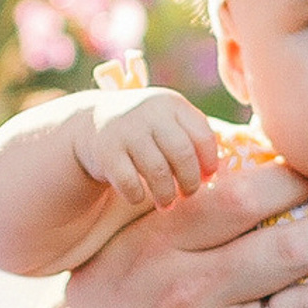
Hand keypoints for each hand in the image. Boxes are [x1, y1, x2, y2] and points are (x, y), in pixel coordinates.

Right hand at [74, 85, 223, 212]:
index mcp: (172, 104)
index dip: (209, 161)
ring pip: (158, 171)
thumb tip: (214, 174)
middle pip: (182, 154)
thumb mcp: (169, 122)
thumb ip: (193, 138)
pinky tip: (139, 197)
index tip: (207, 177)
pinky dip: (137, 195)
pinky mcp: (106, 151)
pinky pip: (130, 183)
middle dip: (190, 181)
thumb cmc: (145, 130)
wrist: (92, 122)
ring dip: (166, 194)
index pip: (202, 135)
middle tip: (187, 194)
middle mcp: (149, 112)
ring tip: (166, 203)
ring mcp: (126, 130)